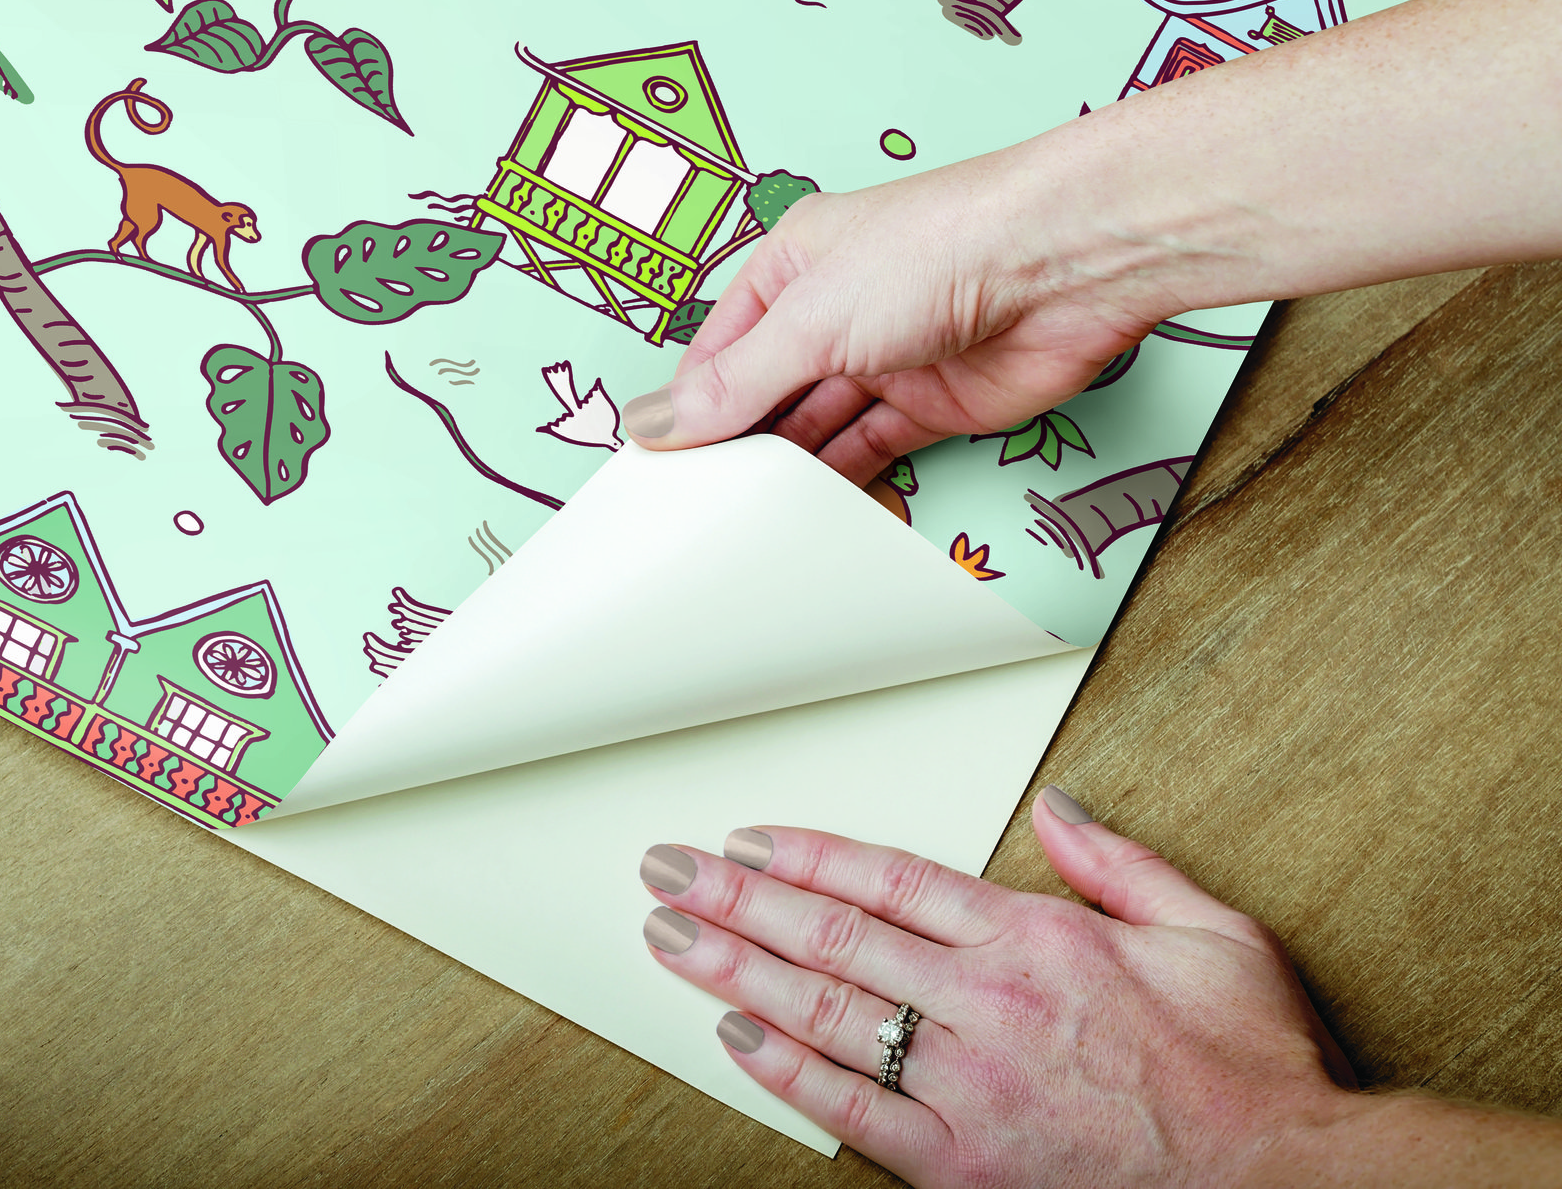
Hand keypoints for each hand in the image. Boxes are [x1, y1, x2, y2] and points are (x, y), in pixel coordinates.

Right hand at [625, 163, 1166, 487]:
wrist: (1062, 266)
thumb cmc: (936, 250)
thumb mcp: (808, 319)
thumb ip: (734, 382)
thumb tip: (655, 423)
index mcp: (793, 267)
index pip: (720, 348)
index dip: (690, 405)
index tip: (657, 464)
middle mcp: (836, 312)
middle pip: (766, 392)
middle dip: (736, 442)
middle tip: (695, 504)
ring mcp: (885, 359)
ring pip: (818, 427)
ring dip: (787, 469)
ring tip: (743, 518)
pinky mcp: (934, 406)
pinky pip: (872, 452)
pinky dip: (843, 483)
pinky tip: (809, 513)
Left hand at [636, 788, 1361, 1186]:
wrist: (1289, 1187)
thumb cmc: (1251, 1070)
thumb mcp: (1212, 933)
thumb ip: (1120, 864)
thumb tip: (1056, 809)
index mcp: (1037, 941)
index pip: (890, 879)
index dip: (807, 855)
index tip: (748, 838)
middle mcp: (988, 1007)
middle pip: (834, 937)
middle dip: (738, 898)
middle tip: (670, 872)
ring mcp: (969, 1088)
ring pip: (825, 1014)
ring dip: (736, 971)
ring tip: (672, 937)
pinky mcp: (964, 1167)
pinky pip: (853, 1113)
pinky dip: (787, 1074)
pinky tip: (735, 1039)